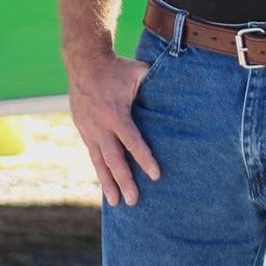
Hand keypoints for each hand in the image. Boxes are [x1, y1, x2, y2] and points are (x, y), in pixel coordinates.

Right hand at [66, 53, 161, 206]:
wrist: (83, 61)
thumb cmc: (116, 68)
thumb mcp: (138, 73)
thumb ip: (155, 84)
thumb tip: (182, 88)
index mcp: (116, 113)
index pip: (132, 141)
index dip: (144, 159)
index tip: (156, 176)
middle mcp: (100, 125)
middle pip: (114, 158)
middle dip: (124, 181)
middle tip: (134, 201)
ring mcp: (89, 129)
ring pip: (99, 161)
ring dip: (107, 183)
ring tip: (116, 203)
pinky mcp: (83, 129)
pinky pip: (92, 154)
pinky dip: (99, 170)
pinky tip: (105, 184)